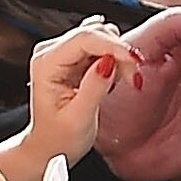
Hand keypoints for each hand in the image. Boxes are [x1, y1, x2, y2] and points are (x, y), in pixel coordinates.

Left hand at [24, 16, 137, 165]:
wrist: (50, 147)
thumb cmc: (58, 139)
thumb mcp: (78, 119)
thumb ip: (93, 88)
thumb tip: (108, 62)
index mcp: (46, 63)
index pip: (83, 38)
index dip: (113, 45)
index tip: (134, 60)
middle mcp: (52, 52)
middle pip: (94, 33)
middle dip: (119, 52)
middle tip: (133, 78)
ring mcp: (64, 52)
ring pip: (101, 36)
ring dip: (118, 56)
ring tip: (117, 84)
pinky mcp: (76, 56)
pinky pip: (102, 46)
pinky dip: (114, 59)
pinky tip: (111, 78)